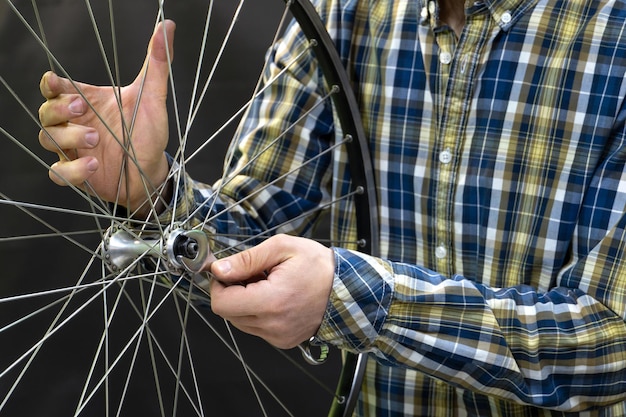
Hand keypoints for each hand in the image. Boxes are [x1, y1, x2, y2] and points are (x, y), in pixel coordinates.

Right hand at [38, 20, 175, 213]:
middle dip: (57, 109)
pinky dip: (72, 170)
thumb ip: (157, 63)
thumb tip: (167, 27)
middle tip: (80, 109)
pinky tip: (94, 165)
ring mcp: (73, 149)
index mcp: (88, 101)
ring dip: (67, 138)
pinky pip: (59, 172)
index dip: (51, 84)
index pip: (55, 88)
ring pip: (47, 139)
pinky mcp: (77, 173)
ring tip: (95, 140)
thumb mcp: (153, 97)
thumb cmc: (148, 132)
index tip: (56, 83)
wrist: (152, 169)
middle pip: (46, 111)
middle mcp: (76, 123)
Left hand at [209, 234, 334, 348]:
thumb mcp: (282, 248)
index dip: (219, 285)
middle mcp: (273, 324)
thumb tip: (220, 270)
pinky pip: (256, 328)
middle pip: (227, 313)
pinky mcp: (283, 340)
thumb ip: (247, 259)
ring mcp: (278, 336)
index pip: (221, 303)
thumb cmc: (319, 266)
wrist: (346, 288)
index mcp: (271, 301)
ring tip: (267, 285)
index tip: (228, 272)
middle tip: (252, 275)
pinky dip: (258, 313)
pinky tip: (275, 298)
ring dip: (245, 302)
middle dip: (232, 292)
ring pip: (239, 321)